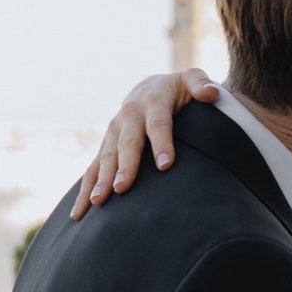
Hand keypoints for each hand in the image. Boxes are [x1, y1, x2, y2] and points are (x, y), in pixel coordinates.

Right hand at [68, 67, 220, 219]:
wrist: (147, 88)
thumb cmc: (177, 89)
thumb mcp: (190, 79)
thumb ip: (200, 84)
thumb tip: (211, 93)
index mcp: (153, 101)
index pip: (158, 124)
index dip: (162, 143)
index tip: (165, 165)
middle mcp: (129, 115)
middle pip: (127, 143)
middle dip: (124, 166)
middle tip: (122, 188)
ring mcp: (113, 131)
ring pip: (106, 157)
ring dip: (100, 179)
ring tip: (97, 201)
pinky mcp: (105, 145)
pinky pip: (93, 168)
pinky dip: (85, 188)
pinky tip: (80, 211)